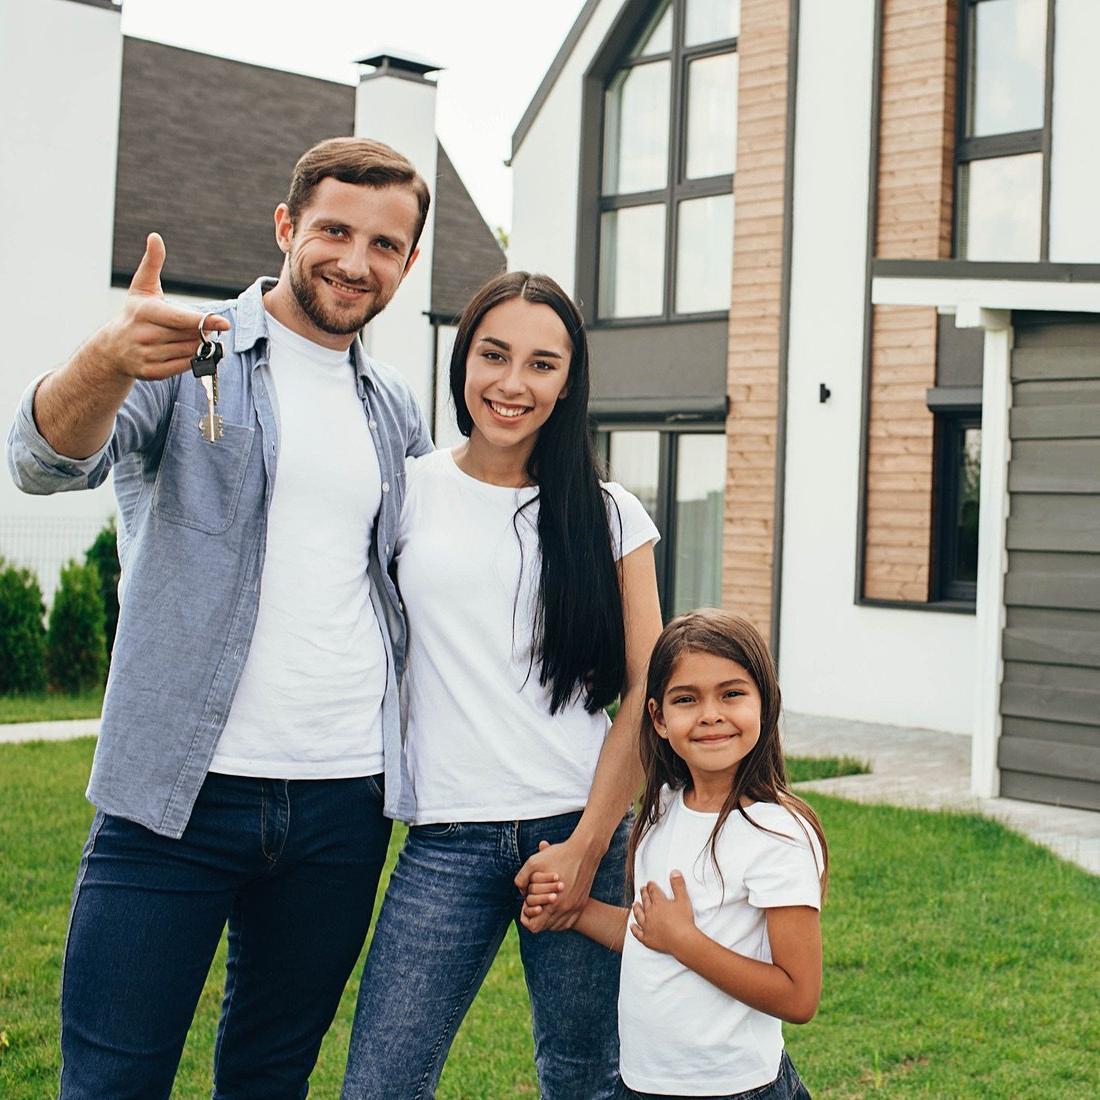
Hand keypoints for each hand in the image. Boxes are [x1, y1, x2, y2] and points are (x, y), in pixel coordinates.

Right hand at [97, 233, 230, 381]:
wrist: (112, 348)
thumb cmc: (135, 313)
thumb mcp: (142, 287)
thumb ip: (152, 263)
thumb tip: (155, 236)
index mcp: (144, 312)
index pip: (181, 319)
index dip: (204, 321)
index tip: (224, 323)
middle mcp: (143, 335)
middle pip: (189, 336)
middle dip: (200, 331)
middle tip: (200, 326)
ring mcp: (146, 356)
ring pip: (189, 352)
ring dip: (196, 345)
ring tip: (187, 337)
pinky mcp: (150, 373)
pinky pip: (183, 367)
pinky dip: (190, 359)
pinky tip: (183, 350)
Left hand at [515, 837, 598, 931]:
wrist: (585, 851)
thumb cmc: (560, 855)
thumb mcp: (535, 862)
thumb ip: (522, 878)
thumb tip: (521, 890)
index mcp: (553, 903)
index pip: (534, 926)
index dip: (527, 916)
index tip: (526, 904)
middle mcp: (566, 909)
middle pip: (545, 927)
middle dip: (537, 916)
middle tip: (536, 902)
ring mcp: (575, 908)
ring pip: (556, 926)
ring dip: (548, 918)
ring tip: (544, 904)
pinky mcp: (581, 905)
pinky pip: (568, 922)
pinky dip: (559, 918)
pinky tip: (555, 907)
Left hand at [630, 871, 696, 955]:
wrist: (682, 940)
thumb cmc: (684, 921)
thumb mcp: (683, 899)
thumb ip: (678, 885)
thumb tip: (674, 872)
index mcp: (659, 903)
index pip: (653, 891)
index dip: (651, 886)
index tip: (649, 883)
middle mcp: (650, 913)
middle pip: (645, 901)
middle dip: (644, 894)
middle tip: (642, 889)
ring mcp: (647, 926)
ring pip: (639, 915)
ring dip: (636, 908)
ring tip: (635, 904)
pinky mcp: (647, 938)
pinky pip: (638, 933)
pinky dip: (634, 929)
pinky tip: (632, 926)